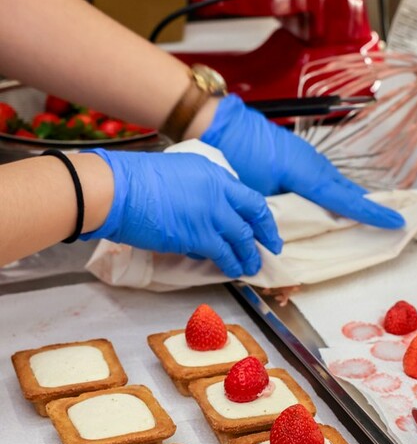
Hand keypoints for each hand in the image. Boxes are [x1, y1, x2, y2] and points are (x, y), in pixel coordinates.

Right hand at [79, 149, 282, 277]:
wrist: (118, 189)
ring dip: (248, 255)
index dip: (260, 215)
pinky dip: (230, 264)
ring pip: (241, 238)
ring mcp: (211, 213)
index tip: (265, 227)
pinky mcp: (199, 235)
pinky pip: (223, 253)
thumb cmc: (136, 181)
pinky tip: (233, 271)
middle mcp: (218, 191)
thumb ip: (199, 188)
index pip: (248, 196)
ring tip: (251, 266)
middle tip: (271, 249)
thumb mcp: (178, 172)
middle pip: (253, 215)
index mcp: (213, 173)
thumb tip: (205, 211)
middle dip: (265, 235)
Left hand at [201, 94, 404, 228]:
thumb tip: (283, 239)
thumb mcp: (257, 192)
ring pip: (335, 183)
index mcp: (308, 175)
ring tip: (366, 214)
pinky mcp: (297, 155)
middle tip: (391, 220)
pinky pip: (323, 177)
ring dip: (349, 199)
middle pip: (347, 191)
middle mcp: (313, 165)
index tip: (395, 222)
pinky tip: (331, 200)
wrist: (222, 125)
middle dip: (368, 206)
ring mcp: (306, 157)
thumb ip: (277, 214)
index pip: (346, 200)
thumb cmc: (238, 156)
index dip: (371, 214)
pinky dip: (333, 190)